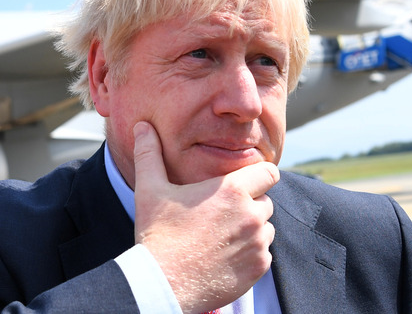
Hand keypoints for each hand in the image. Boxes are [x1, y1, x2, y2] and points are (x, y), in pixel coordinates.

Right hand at [132, 121, 278, 312]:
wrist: (161, 284)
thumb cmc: (157, 234)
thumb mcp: (150, 189)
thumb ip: (149, 154)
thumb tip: (142, 127)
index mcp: (231, 190)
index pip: (269, 172)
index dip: (257, 175)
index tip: (242, 183)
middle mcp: (251, 215)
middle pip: (265, 200)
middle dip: (249, 204)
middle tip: (220, 214)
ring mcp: (257, 243)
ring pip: (265, 228)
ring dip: (250, 230)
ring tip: (220, 236)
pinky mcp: (258, 268)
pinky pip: (264, 254)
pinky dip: (249, 255)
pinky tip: (224, 256)